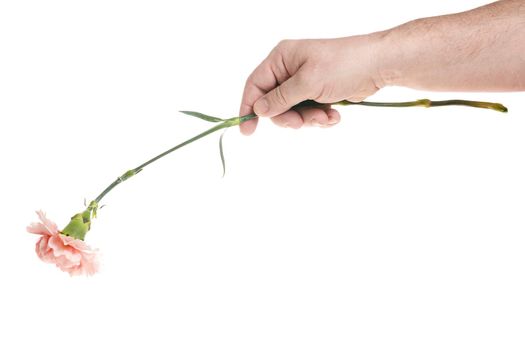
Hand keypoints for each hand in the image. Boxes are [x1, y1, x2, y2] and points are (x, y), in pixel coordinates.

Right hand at [239, 35, 384, 134]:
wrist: (378, 66)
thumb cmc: (343, 66)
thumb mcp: (308, 82)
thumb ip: (280, 98)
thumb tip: (258, 110)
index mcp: (282, 59)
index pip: (255, 85)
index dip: (249, 107)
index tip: (247, 131)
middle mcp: (289, 70)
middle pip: (274, 103)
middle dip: (289, 117)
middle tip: (302, 123)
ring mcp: (304, 83)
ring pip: (292, 112)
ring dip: (308, 119)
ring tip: (325, 116)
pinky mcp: (318, 94)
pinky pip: (309, 113)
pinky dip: (320, 118)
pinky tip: (334, 115)